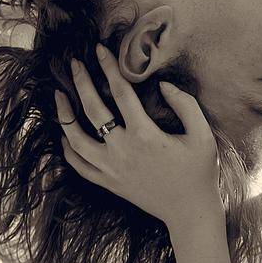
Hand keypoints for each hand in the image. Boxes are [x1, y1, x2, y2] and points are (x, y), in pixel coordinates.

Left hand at [55, 44, 222, 226]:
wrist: (190, 212)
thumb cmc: (199, 173)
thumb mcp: (202, 135)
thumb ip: (185, 104)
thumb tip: (162, 85)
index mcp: (145, 135)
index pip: (121, 92)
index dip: (108, 67)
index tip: (99, 50)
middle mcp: (122, 150)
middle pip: (92, 109)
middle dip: (80, 82)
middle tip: (73, 64)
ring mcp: (111, 168)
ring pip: (75, 139)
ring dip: (64, 115)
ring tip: (59, 96)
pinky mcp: (108, 183)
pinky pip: (78, 164)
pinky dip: (68, 149)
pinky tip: (65, 134)